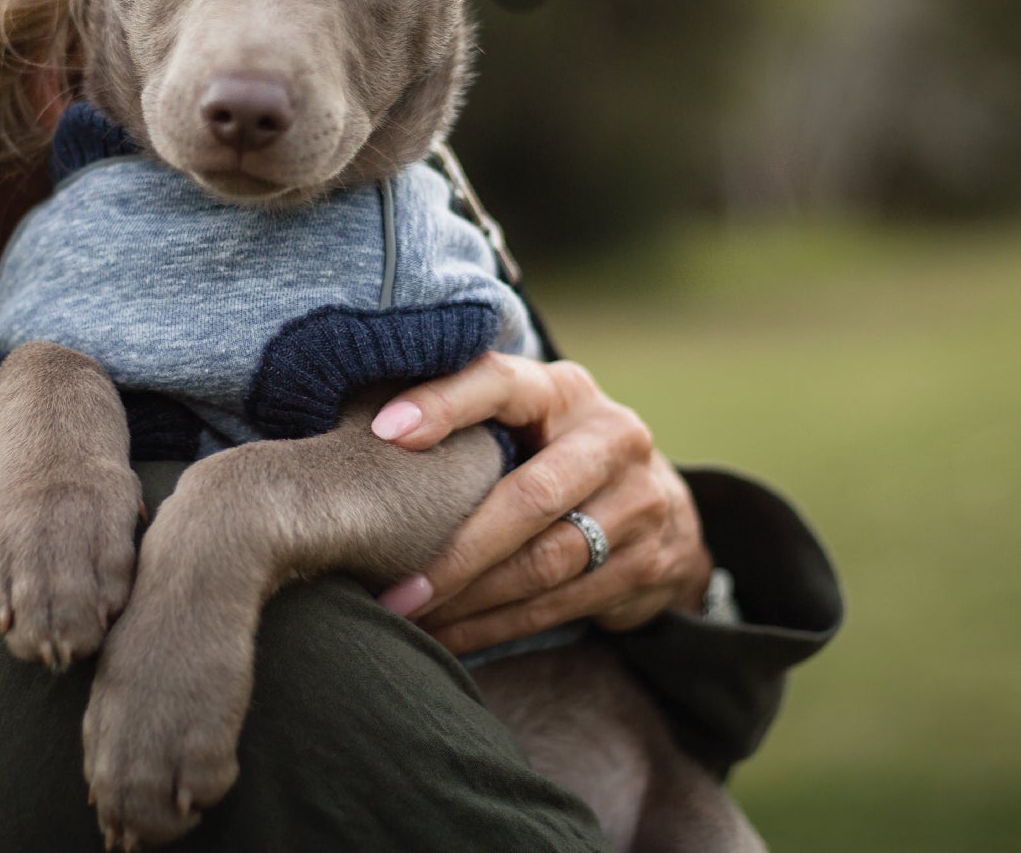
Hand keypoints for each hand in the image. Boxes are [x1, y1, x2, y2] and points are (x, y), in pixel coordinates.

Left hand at [371, 353, 713, 655]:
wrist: (663, 508)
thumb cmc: (554, 452)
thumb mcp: (527, 417)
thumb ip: (466, 415)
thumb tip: (357, 429)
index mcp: (565, 391)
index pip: (502, 383)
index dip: (446, 403)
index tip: (386, 432)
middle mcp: (610, 439)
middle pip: (529, 496)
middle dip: (455, 549)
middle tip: (392, 588)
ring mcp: (637, 503)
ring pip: (543, 562)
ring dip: (469, 599)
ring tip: (409, 617)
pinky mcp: (644, 564)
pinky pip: (557, 605)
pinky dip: (495, 627)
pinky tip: (450, 637)